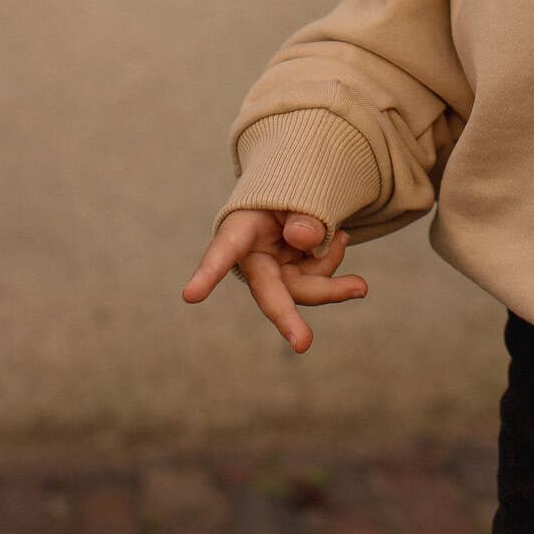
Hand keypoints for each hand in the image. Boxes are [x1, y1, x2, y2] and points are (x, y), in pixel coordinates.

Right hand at [181, 209, 367, 353]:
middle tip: (303, 343)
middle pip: (270, 292)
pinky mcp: (294, 281)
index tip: (190, 295)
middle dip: (288, 318)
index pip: (224, 250)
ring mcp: (274, 275)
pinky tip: (338, 239)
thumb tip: (306, 238)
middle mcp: (253, 260)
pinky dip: (332, 259)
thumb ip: (302, 212)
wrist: (293, 195)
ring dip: (332, 271)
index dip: (208, 273)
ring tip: (343, 236)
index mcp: (239, 229)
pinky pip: (319, 280)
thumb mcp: (294, 191)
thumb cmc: (285, 192)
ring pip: (304, 289)